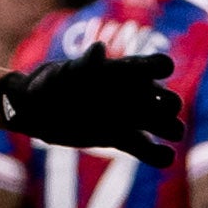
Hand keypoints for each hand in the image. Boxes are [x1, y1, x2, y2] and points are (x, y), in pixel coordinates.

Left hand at [0, 50, 183, 162]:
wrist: (36, 111)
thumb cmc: (49, 85)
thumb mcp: (61, 74)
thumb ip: (83, 65)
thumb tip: (99, 50)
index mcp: (124, 73)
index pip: (158, 65)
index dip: (161, 69)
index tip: (153, 77)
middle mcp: (134, 95)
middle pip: (169, 99)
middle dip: (168, 105)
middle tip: (152, 111)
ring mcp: (130, 119)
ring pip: (165, 124)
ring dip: (171, 129)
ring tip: (169, 134)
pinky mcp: (121, 140)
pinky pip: (149, 150)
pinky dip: (159, 155)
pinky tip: (163, 157)